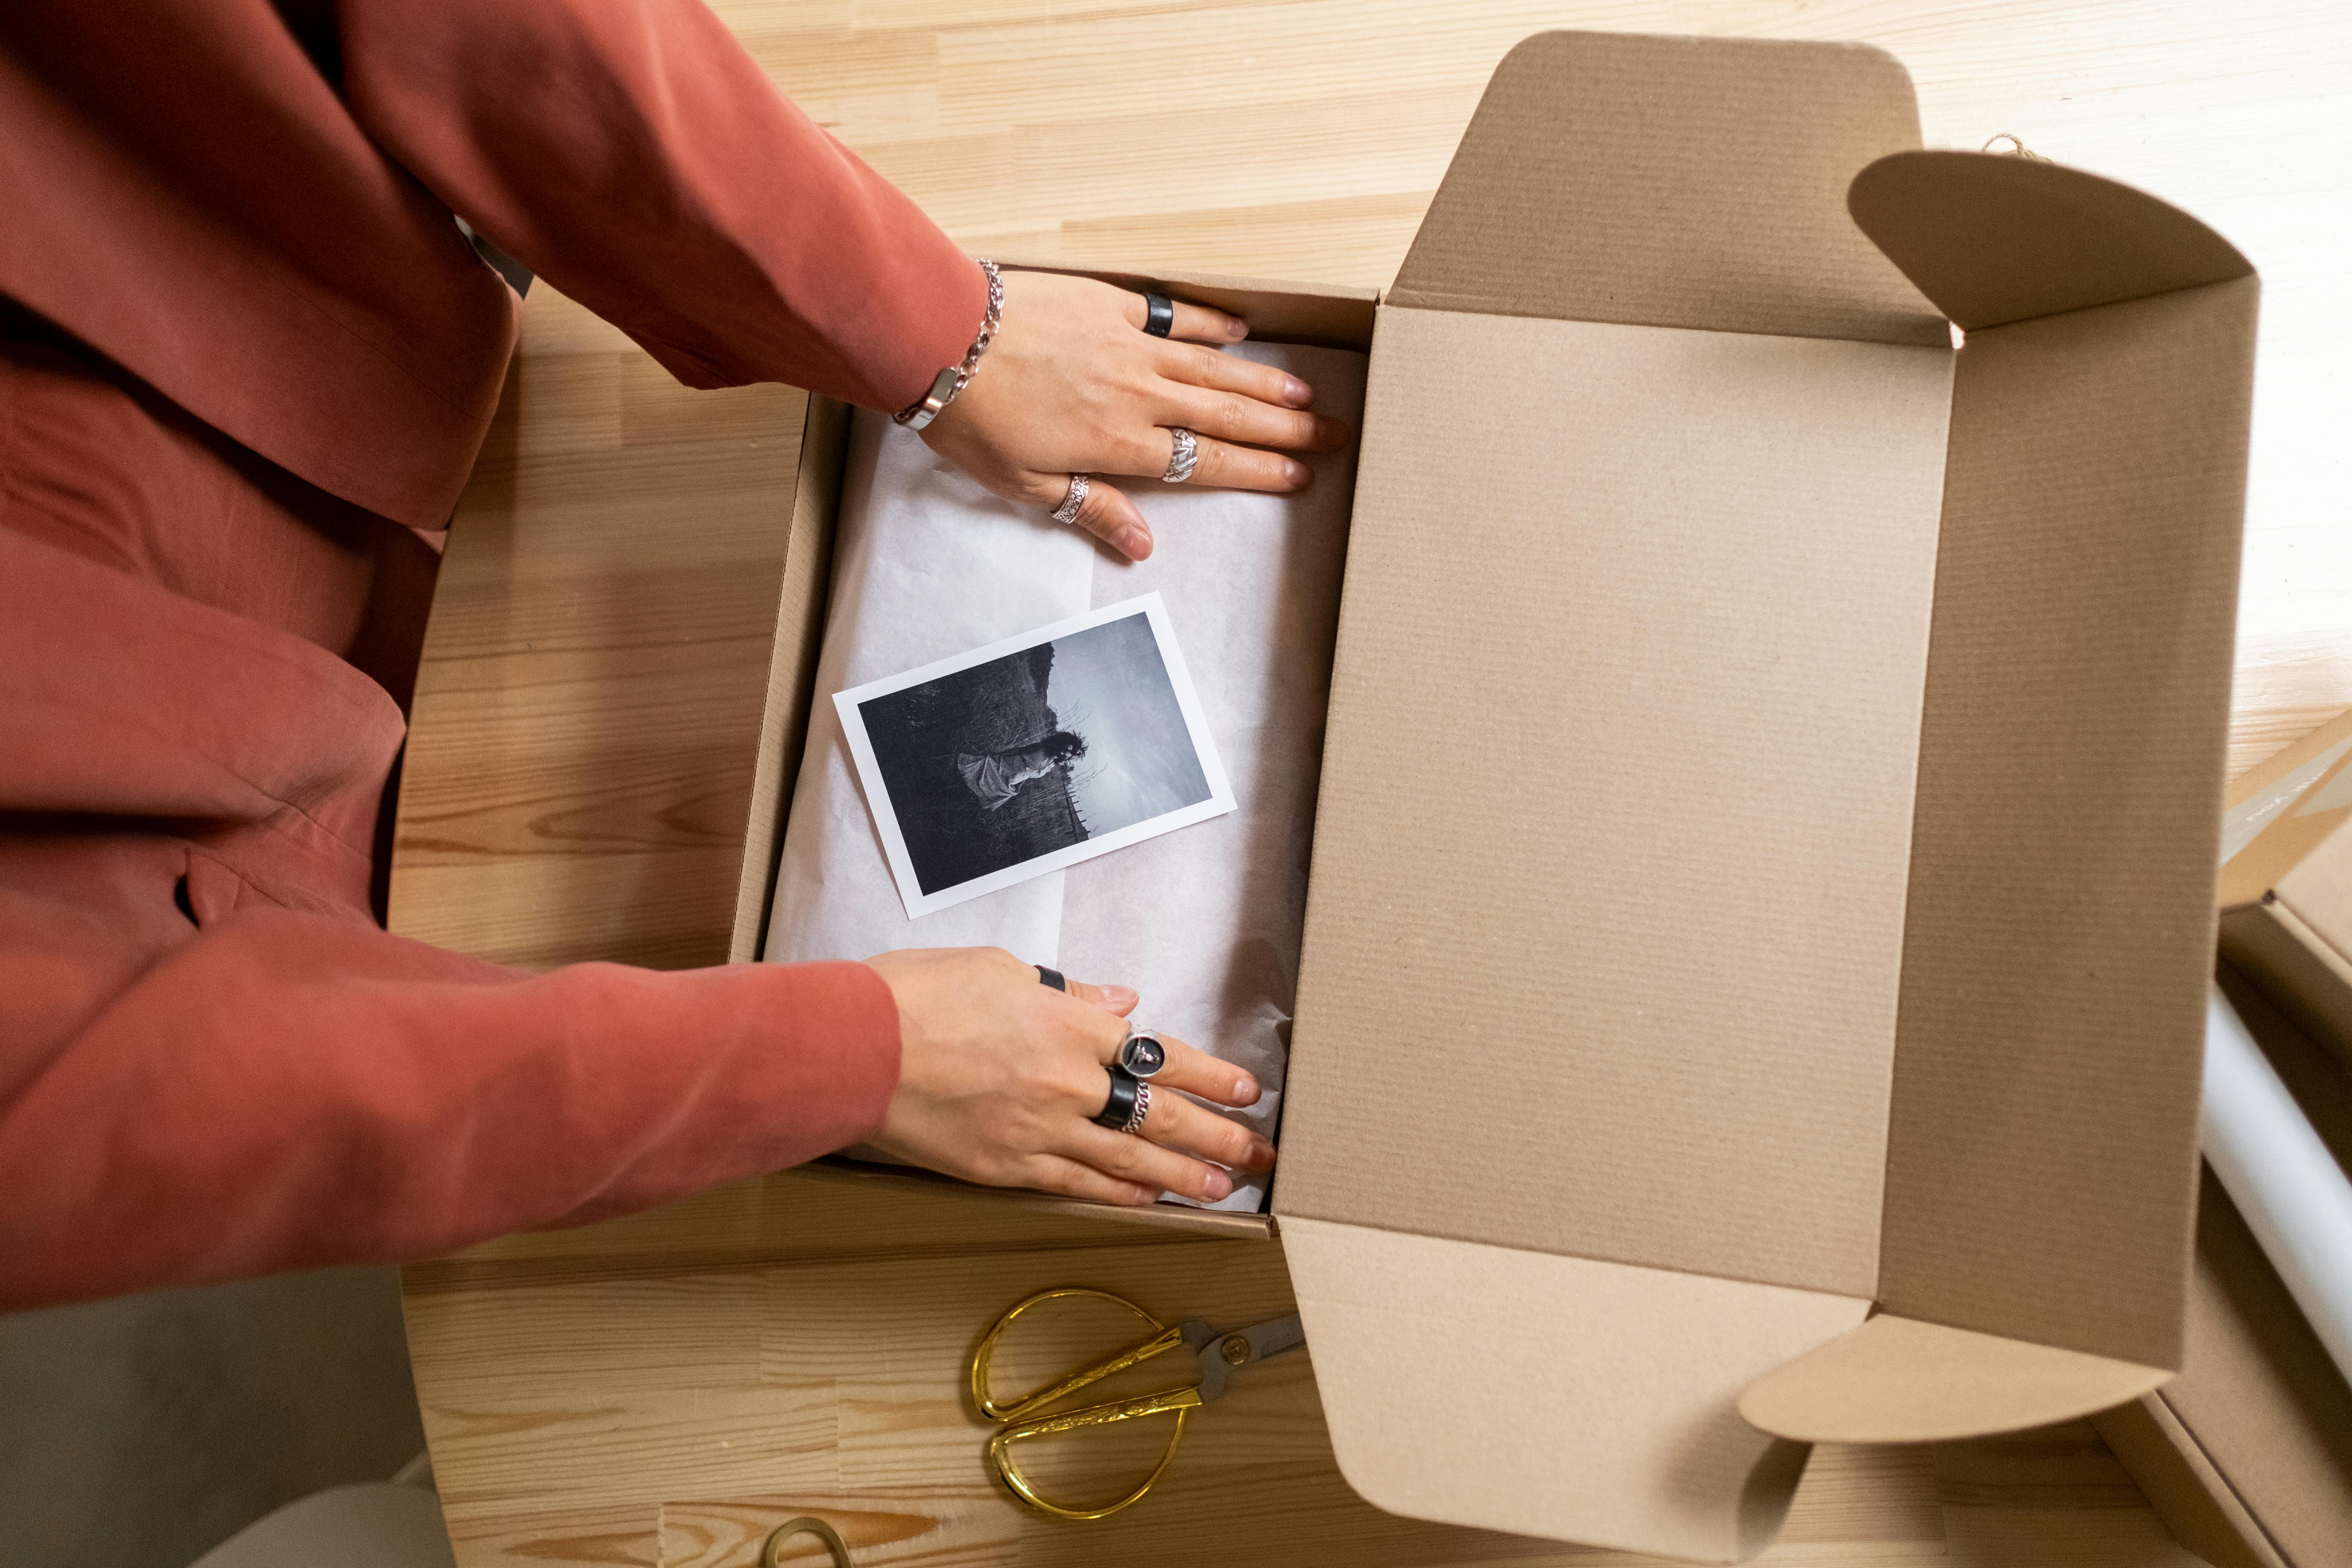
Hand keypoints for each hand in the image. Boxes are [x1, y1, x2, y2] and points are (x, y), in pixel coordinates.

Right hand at [863, 946, 1275, 1205]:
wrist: (853, 1046)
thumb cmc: (916, 995)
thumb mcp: (999, 967)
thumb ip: (1067, 991)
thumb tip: (1121, 1000)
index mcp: (1069, 1025)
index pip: (1161, 1054)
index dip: (1210, 1074)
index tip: (1246, 1089)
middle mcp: (1067, 1082)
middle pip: (1161, 1113)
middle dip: (1219, 1134)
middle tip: (1262, 1152)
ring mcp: (1038, 1131)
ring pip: (1129, 1158)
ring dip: (1184, 1175)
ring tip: (1226, 1187)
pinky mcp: (1005, 1168)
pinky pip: (1076, 1184)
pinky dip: (1119, 1193)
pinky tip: (1150, 1199)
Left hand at [919, 270, 1351, 560]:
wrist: (939, 337)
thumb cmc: (972, 418)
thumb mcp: (1024, 484)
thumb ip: (1091, 508)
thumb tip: (1143, 546)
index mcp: (1120, 444)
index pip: (1207, 462)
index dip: (1258, 470)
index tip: (1300, 475)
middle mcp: (1138, 394)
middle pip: (1227, 414)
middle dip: (1285, 428)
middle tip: (1333, 434)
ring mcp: (1127, 345)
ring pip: (1211, 367)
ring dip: (1263, 381)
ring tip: (1305, 393)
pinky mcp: (1107, 304)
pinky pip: (1171, 315)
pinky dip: (1209, 323)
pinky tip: (1239, 331)